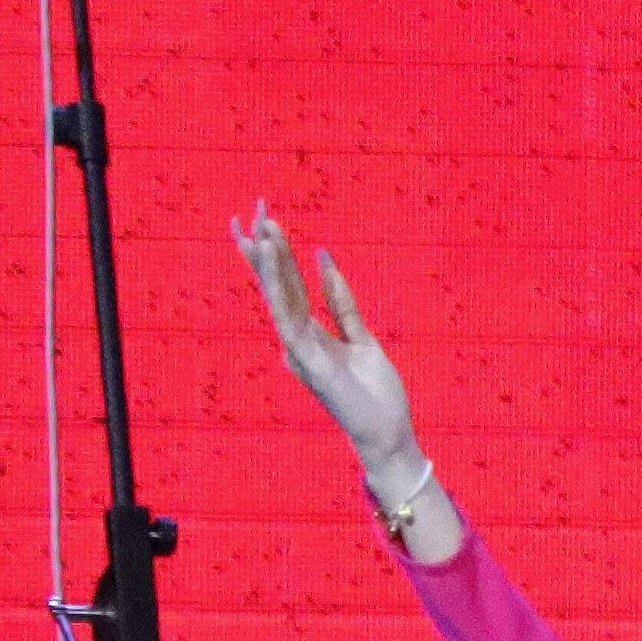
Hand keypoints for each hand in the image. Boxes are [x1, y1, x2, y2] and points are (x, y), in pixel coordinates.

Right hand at [237, 205, 422, 476]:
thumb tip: (325, 260)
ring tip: (258, 226)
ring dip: (267, 261)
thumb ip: (341, 302)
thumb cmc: (375, 393)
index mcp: (310, 333)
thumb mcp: (362, 338)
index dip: (277, 253)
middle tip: (254, 208)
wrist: (387, 432)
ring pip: (278, 296)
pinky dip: (279, 287)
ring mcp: (298, 349)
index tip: (267, 220)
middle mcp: (297, 339)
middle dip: (265, 247)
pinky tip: (270, 261)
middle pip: (278, 284)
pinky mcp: (307, 358)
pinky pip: (289, 315)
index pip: (290, 285)